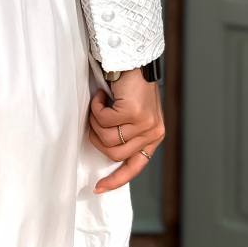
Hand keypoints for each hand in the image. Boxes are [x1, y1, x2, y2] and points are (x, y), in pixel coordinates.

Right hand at [89, 67, 164, 193]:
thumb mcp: (130, 115)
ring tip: (100, 104)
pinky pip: (104, 120)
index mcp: (153, 137)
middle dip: (97, 138)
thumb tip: (105, 150)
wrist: (133, 59)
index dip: (116, 179)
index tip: (98, 188)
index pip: (135, 167)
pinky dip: (97, 107)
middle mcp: (153, 133)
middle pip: (114, 154)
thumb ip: (124, 133)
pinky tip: (103, 95)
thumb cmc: (129, 85)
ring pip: (106, 138)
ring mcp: (145, 124)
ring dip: (95, 121)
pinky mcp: (135, 113)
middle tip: (94, 119)